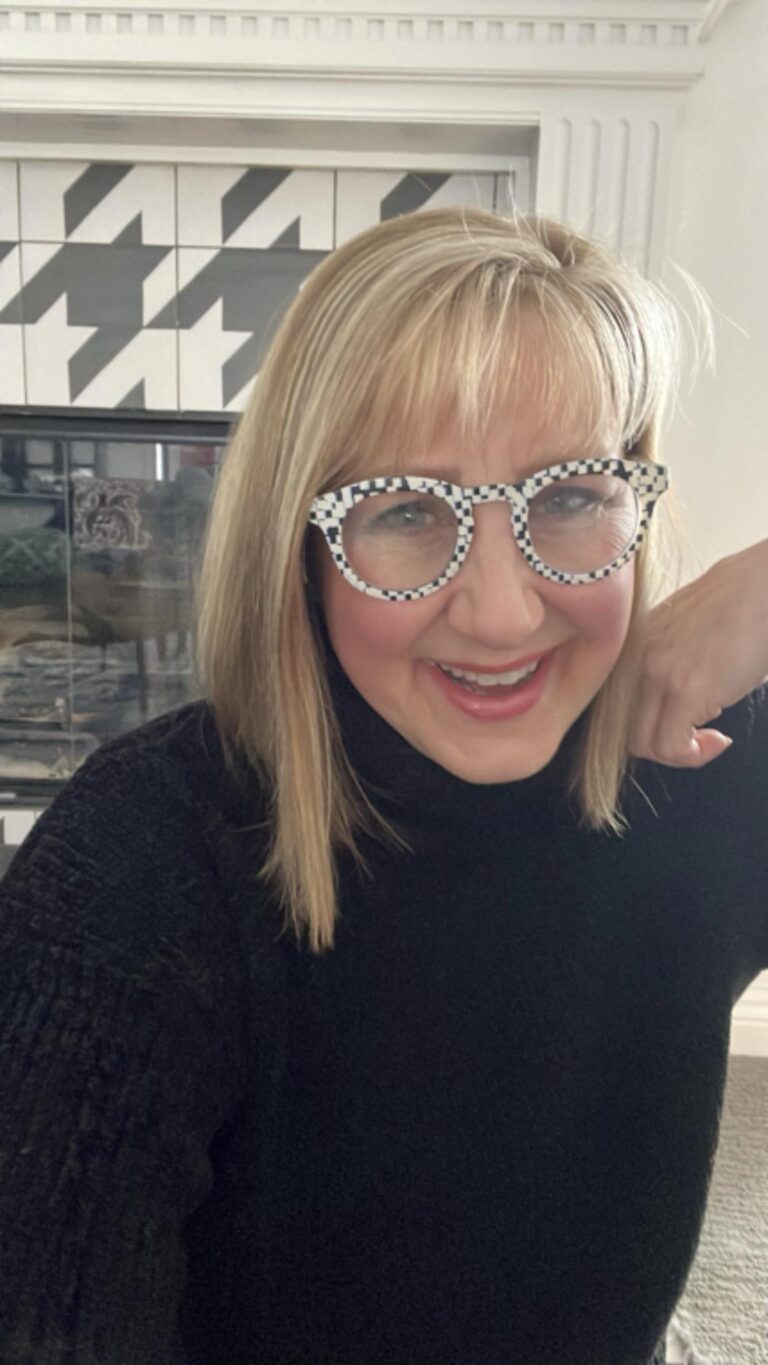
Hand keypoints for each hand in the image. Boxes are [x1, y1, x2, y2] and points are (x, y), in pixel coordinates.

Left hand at [628, 539, 767, 766]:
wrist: (767, 586)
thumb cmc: (742, 601)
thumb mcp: (685, 626)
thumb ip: (667, 656)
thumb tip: (671, 695)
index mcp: (632, 641)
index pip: (614, 702)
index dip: (642, 723)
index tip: (673, 724)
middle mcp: (635, 657)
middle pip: (623, 728)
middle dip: (659, 743)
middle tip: (692, 738)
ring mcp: (657, 673)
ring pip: (643, 743)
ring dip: (678, 753)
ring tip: (709, 738)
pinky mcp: (685, 690)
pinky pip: (672, 747)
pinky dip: (695, 755)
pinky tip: (719, 738)